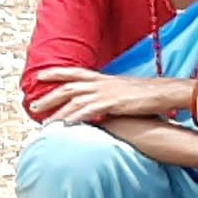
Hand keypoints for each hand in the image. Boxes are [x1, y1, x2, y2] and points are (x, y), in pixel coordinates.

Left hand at [28, 68, 196, 127]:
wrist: (164, 92)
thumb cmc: (149, 94)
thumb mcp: (126, 92)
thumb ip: (111, 98)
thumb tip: (105, 107)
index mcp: (103, 78)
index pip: (74, 72)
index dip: (56, 73)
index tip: (40, 76)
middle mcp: (99, 83)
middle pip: (67, 88)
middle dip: (49, 97)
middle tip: (33, 106)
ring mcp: (104, 92)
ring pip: (73, 101)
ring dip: (57, 112)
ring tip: (45, 123)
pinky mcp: (111, 103)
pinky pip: (88, 111)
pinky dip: (76, 117)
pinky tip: (66, 125)